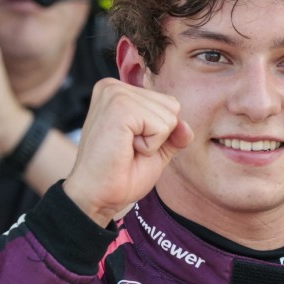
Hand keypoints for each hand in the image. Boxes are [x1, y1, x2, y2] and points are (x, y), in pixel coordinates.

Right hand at [63, 78, 192, 225]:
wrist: (98, 197)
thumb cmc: (120, 175)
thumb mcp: (156, 150)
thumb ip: (173, 134)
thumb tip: (185, 126)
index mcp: (119, 91)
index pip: (167, 103)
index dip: (159, 133)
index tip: (131, 145)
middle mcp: (114, 86)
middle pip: (172, 106)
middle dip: (158, 135)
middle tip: (128, 149)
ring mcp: (115, 94)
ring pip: (169, 116)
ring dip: (154, 142)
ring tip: (126, 149)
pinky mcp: (120, 107)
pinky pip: (161, 126)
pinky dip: (150, 146)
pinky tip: (126, 150)